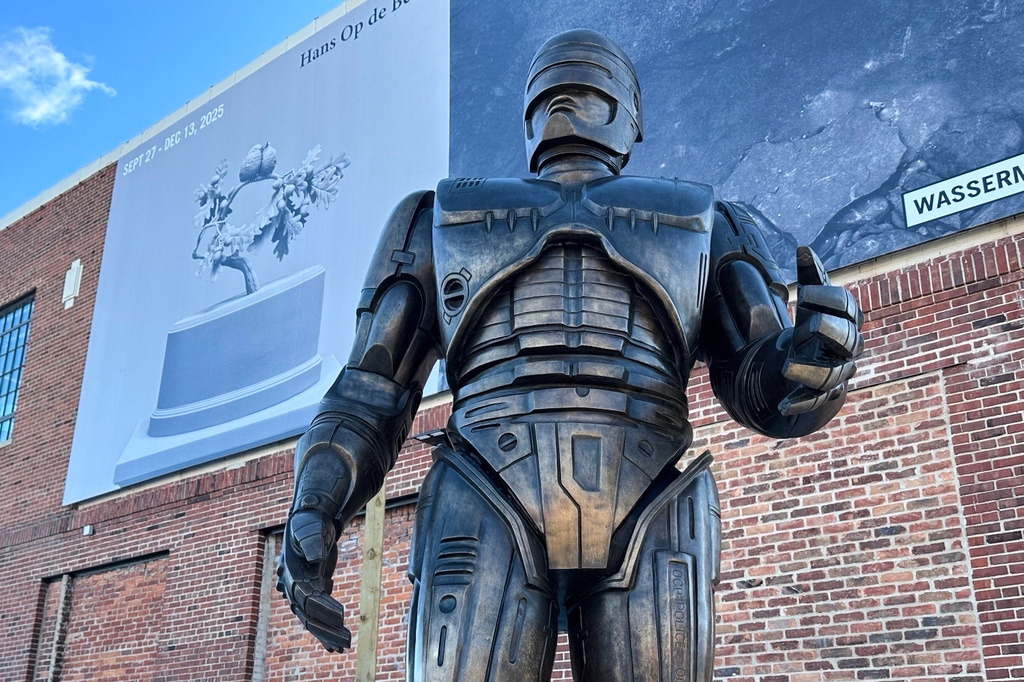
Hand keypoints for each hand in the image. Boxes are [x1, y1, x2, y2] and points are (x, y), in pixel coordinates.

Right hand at [276, 509, 350, 651]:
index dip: (323, 608)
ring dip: (327, 634)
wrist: (310, 520)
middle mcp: (293, 587)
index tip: (342, 616)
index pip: (307, 598)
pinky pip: (317, 614)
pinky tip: (334, 644)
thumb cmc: (311, 524)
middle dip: (326, 629)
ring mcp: (301, 591)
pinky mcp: (313, 590)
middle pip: (308, 615)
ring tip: (344, 647)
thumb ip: (312, 542)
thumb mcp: (311, 530)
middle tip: (346, 641)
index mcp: (292, 575)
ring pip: (312, 619)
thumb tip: (316, 558)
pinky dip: (325, 629)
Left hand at [779, 246, 863, 415]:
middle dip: (830, 331)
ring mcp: (835, 373)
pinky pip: (814, 402)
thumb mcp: (811, 302)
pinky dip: (799, 404)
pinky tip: (781, 407)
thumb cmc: (814, 324)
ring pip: (831, 374)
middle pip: (849, 340)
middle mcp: (847, 349)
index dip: (828, 298)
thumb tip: (803, 248)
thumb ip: (810, 277)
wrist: (814, 361)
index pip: (848, 308)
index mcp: (847, 320)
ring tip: (786, 366)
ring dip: (810, 371)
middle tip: (808, 324)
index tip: (802, 292)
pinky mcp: (820, 394)